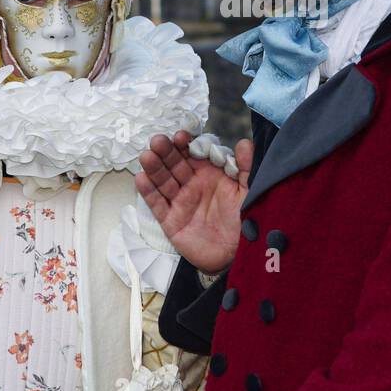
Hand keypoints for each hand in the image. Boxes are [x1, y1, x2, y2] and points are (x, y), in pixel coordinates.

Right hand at [135, 131, 252, 275]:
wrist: (240, 254)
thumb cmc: (246, 220)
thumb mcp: (249, 191)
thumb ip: (246, 167)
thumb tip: (245, 142)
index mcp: (210, 174)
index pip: (194, 154)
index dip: (186, 144)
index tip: (181, 136)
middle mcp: (192, 185)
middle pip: (175, 164)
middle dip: (166, 152)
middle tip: (157, 141)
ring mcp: (180, 202)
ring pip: (163, 181)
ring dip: (154, 168)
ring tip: (147, 156)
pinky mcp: (171, 221)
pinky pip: (157, 205)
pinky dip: (148, 192)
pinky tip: (141, 178)